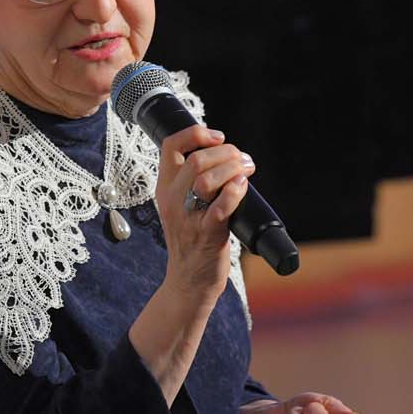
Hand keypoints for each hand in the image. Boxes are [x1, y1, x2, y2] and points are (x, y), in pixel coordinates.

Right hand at [151, 124, 255, 304]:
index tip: (217, 137)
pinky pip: (220, 207)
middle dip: (227, 152)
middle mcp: (173, 200)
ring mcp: (188, 218)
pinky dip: (235, 191)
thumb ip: (196, 181)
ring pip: (206, 179)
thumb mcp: (182, 206)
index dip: (195, 133)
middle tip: (244, 159)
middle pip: (196, 160)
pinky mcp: (207, 234)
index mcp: (165, 188)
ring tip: (247, 171)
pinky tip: (243, 187)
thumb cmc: (192, 240)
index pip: (170, 146)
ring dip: (233, 168)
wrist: (189, 281)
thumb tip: (227, 155)